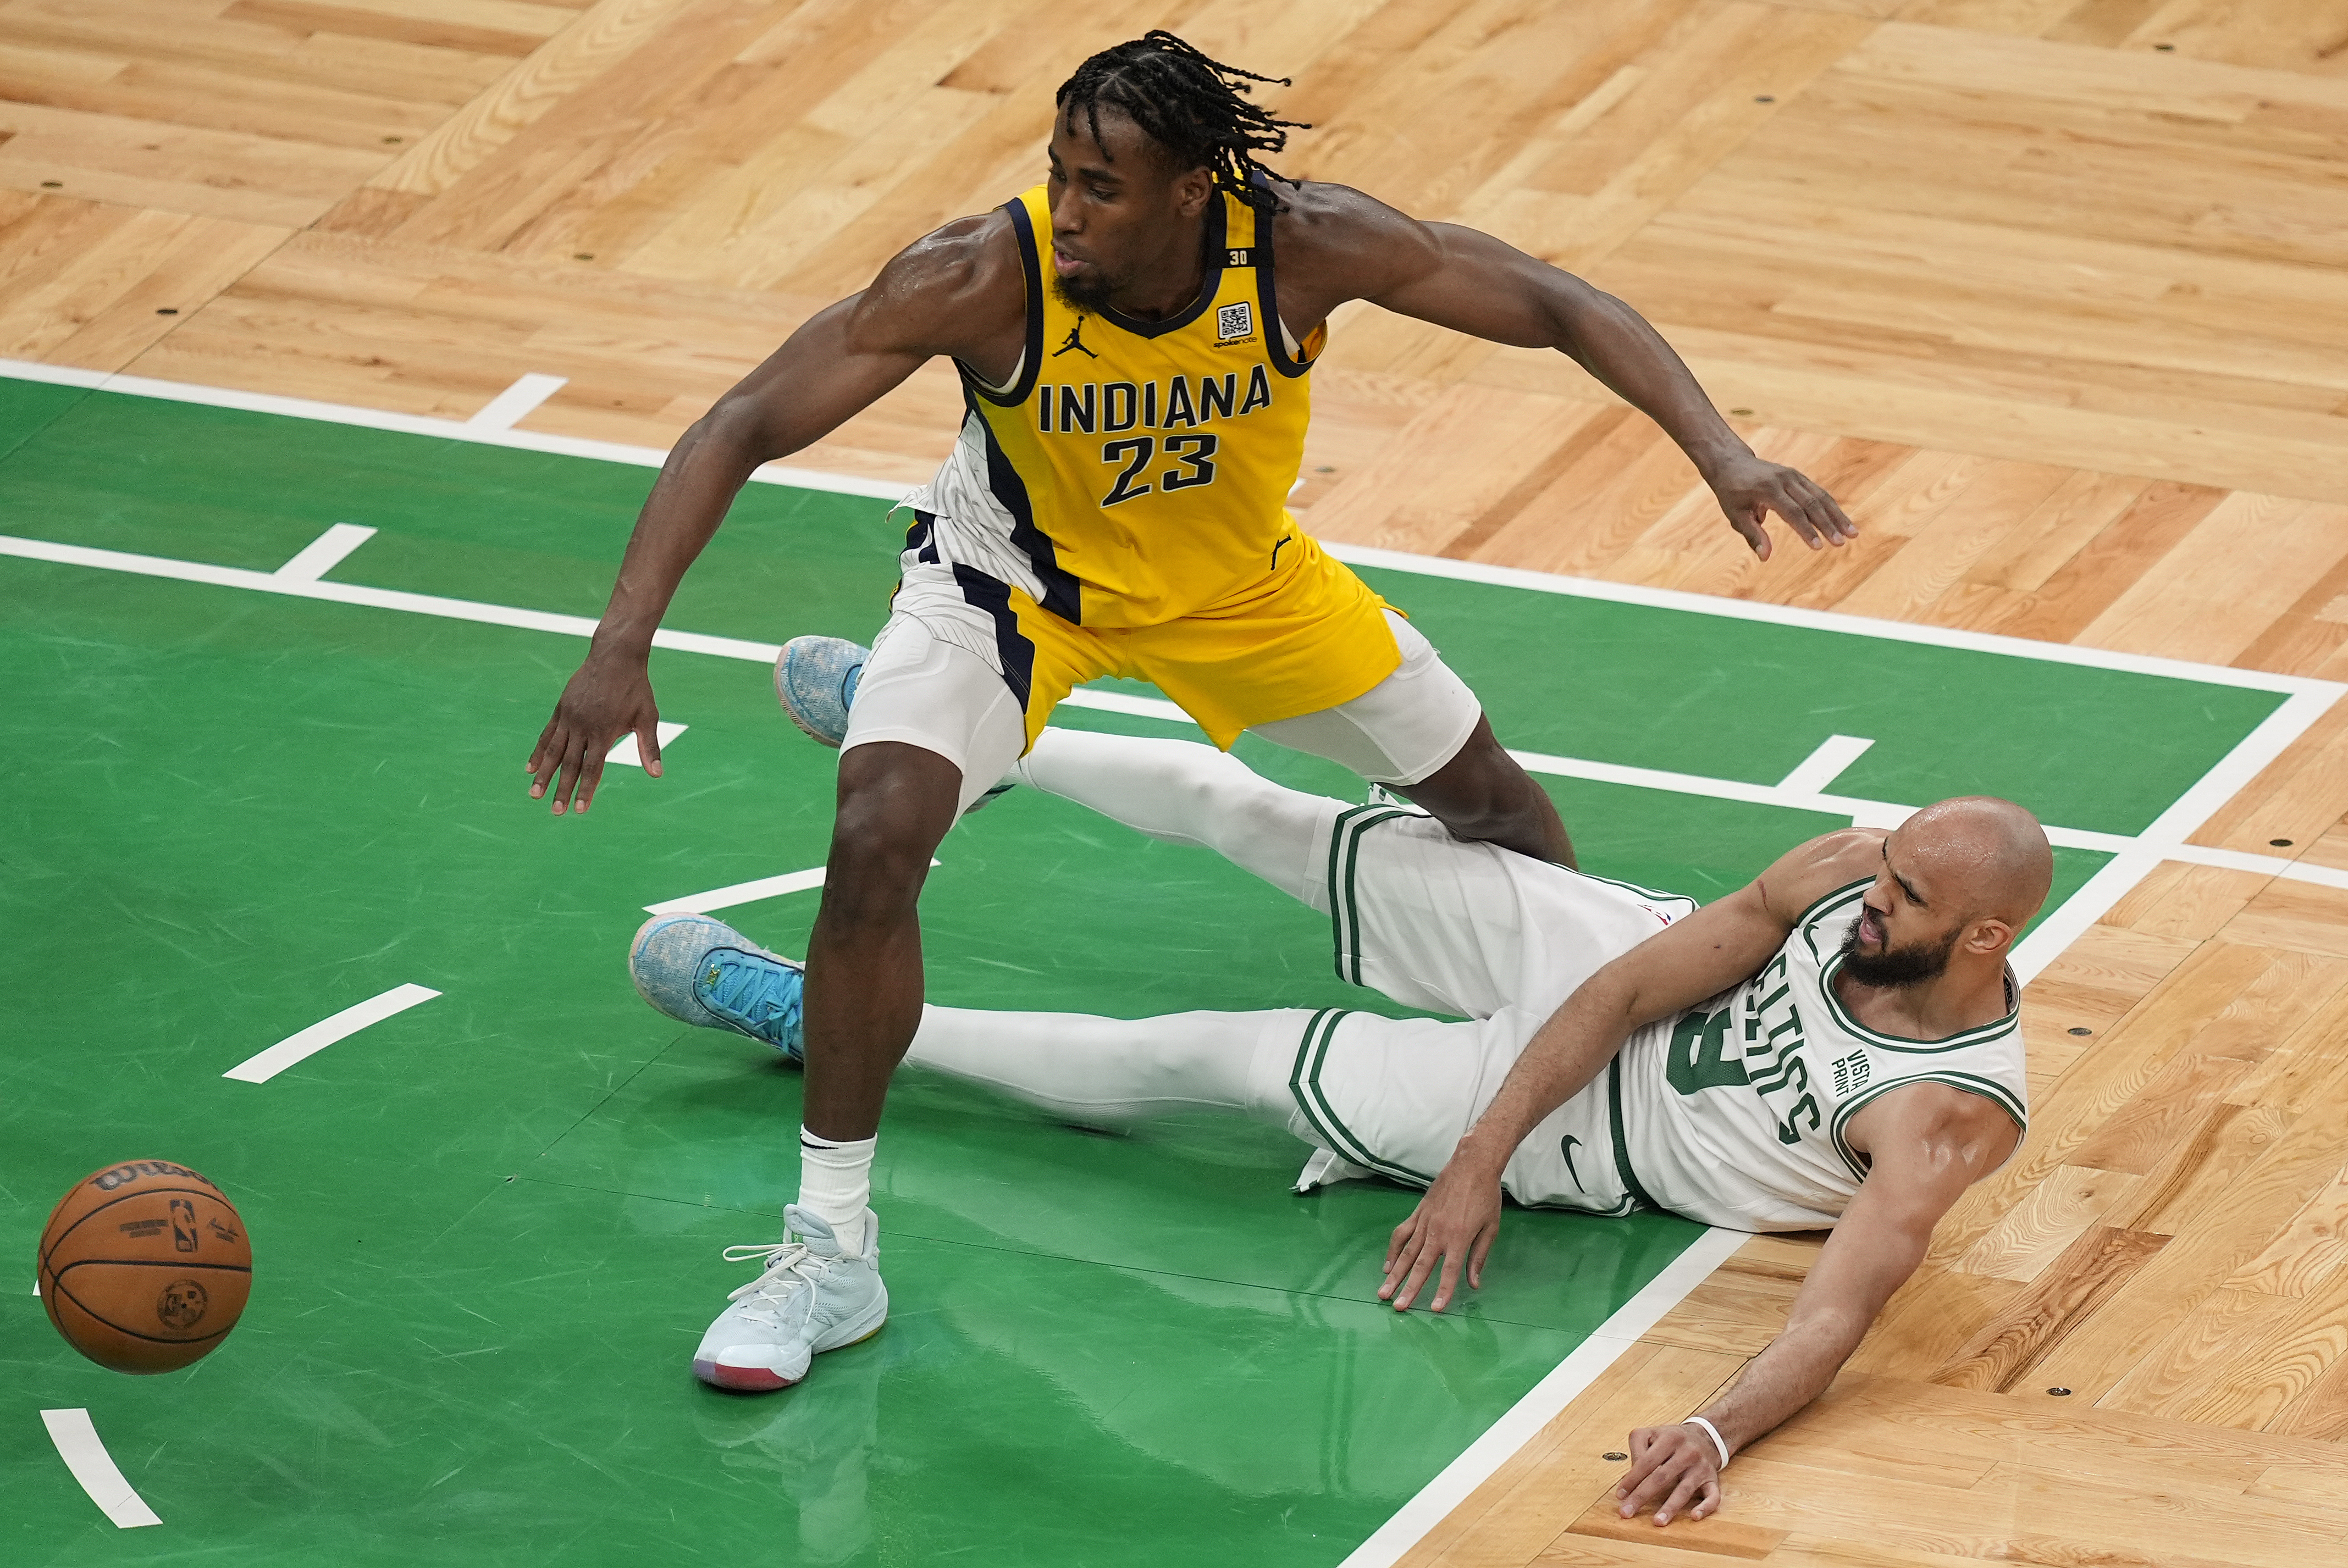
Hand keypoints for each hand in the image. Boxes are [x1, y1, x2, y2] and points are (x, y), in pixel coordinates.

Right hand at [526, 650, 661, 815]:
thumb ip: (649, 747)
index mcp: (604, 732)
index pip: (593, 768)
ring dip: (543, 774)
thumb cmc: (635, 688)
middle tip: (556, 812)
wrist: (615, 656)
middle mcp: (582, 727)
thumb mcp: (647, 716)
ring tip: (534, 794)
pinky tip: (530, 767)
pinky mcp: (561, 709)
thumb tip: (656, 774)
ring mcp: (569, 717)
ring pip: (553, 751)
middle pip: (570, 764)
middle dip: (562, 789)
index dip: (586, 790)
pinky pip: (547, 734)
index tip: (580, 809)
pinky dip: (539, 751)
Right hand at [1379, 1147, 1502, 1311]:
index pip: (1449, 1271)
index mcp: (1459, 1238)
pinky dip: (1392, 1250)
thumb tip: (1473, 1284)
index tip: (1434, 1310)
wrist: (1472, 1165)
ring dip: (1394, 1275)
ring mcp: (1424, 1222)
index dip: (1442, 1292)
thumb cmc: (1486, 1197)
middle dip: (1409, 1289)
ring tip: (1383, 1292)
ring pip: (1406, 1253)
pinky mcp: (1418, 1213)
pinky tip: (1387, 1266)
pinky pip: (1401, 1234)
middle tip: (1398, 1308)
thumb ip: (1479, 1257)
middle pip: (1420, 1266)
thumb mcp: (1491, 1228)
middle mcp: (1438, 1232)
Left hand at [1616, 1422, 1722, 1526]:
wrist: (1705, 1437)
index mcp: (1670, 1438)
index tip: (1620, 1495)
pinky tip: (1694, 1516)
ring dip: (1670, 1507)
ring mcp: (1701, 1467)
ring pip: (1684, 1489)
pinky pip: (1713, 1496)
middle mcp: (1687, 1452)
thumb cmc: (1672, 1439)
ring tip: (1657, 1521)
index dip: (1632, 1479)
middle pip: (1662, 1477)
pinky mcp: (1713, 1480)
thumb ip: (1637, 1447)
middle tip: (1627, 1512)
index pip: (1647, 1461)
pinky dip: (1705, 1507)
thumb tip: (1631, 1474)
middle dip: (1642, 1496)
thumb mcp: (1651, 1433)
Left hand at [1704, 451, 1856, 560]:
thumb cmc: (1731, 493)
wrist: (1732, 464)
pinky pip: (1818, 492)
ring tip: (1853, 534)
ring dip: (1837, 516)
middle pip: (1811, 503)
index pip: (1792, 512)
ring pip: (1820, 496)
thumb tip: (1765, 557)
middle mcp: (1784, 480)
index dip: (1806, 530)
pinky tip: (1842, 522)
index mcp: (1768, 490)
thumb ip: (1752, 535)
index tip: (1818, 547)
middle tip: (1842, 543)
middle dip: (1828, 525)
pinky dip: (1831, 507)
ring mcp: (1793, 476)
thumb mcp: (1735, 515)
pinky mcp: (1798, 477)